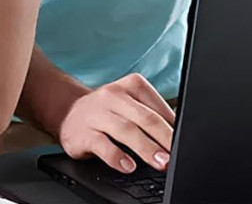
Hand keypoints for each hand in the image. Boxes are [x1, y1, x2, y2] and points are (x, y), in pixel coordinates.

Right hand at [56, 74, 174, 173]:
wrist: (68, 112)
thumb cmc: (108, 111)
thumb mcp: (130, 104)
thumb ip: (151, 115)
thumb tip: (176, 136)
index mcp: (132, 85)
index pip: (157, 107)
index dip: (173, 127)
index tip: (183, 142)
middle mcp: (114, 96)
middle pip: (145, 118)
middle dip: (164, 138)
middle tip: (175, 155)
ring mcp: (97, 114)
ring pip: (126, 131)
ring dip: (146, 148)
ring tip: (160, 162)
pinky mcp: (83, 133)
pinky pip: (103, 146)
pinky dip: (118, 157)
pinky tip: (129, 166)